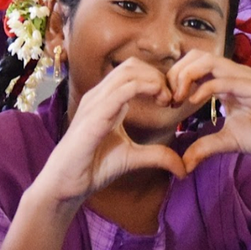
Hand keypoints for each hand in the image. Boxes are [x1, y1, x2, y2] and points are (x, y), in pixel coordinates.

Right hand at [37, 59, 185, 206]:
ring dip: (155, 81)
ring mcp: (95, 102)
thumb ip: (157, 155)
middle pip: (132, 65)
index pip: (132, 72)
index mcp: (106, 100)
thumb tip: (183, 167)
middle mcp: (99, 96)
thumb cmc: (93, 167)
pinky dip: (146, 88)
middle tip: (172, 99)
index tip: (171, 101)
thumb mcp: (133, 158)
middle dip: (158, 76)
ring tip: (167, 100)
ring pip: (129, 72)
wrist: (67, 184)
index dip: (156, 80)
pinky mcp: (95, 115)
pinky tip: (159, 102)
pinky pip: (122, 90)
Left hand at [166, 51, 250, 171]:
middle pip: (199, 55)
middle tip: (168, 96)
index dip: (176, 76)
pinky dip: (205, 87)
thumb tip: (183, 164)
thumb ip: (204, 147)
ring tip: (177, 98)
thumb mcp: (227, 142)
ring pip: (210, 61)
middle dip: (177, 71)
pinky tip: (192, 102)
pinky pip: (226, 81)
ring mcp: (248, 81)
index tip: (166, 100)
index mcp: (228, 82)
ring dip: (187, 76)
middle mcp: (237, 76)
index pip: (196, 64)